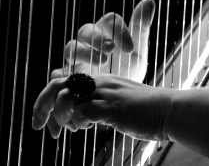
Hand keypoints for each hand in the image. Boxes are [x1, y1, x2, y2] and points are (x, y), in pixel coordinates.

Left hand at [32, 72, 171, 140]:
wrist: (169, 110)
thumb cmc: (145, 111)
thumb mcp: (115, 104)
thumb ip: (97, 105)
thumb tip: (79, 116)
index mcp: (97, 80)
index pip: (62, 81)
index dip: (48, 100)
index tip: (47, 122)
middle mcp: (98, 82)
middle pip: (56, 84)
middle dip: (42, 105)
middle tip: (38, 125)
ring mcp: (105, 93)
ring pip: (66, 97)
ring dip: (61, 116)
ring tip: (71, 128)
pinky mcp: (113, 107)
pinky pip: (83, 111)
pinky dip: (78, 122)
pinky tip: (86, 128)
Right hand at [51, 0, 155, 81]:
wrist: (120, 95)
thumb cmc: (127, 67)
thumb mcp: (138, 51)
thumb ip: (141, 28)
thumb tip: (149, 1)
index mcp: (106, 30)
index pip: (109, 21)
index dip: (118, 31)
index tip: (130, 48)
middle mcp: (88, 41)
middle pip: (86, 30)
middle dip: (97, 38)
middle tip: (110, 49)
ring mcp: (76, 57)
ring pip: (71, 47)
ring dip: (83, 53)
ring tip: (99, 63)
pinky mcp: (69, 75)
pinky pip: (59, 72)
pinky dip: (61, 74)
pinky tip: (67, 77)